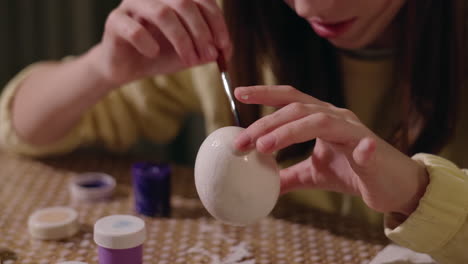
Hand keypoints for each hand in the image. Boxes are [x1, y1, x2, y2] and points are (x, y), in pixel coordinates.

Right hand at [90, 0, 231, 85]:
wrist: (126, 68)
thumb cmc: (159, 55)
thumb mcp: (189, 53)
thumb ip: (207, 49)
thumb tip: (224, 51)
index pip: (201, 0)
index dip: (216, 22)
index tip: (224, 47)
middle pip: (184, 3)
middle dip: (201, 32)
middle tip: (208, 56)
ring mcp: (132, 5)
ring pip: (162, 14)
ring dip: (181, 40)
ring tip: (189, 61)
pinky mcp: (115, 21)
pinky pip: (135, 30)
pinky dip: (149, 44)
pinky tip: (153, 54)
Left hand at [233, 85, 428, 215]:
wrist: (391, 186)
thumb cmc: (353, 173)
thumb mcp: (314, 174)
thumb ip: (290, 175)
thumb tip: (263, 183)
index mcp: (322, 119)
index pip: (290, 100)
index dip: (265, 94)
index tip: (239, 94)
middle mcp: (337, 118)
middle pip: (297, 110)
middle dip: (266, 123)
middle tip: (242, 141)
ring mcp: (356, 133)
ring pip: (320, 121)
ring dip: (289, 132)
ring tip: (264, 146)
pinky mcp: (373, 153)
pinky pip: (367, 148)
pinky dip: (362, 149)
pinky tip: (360, 151)